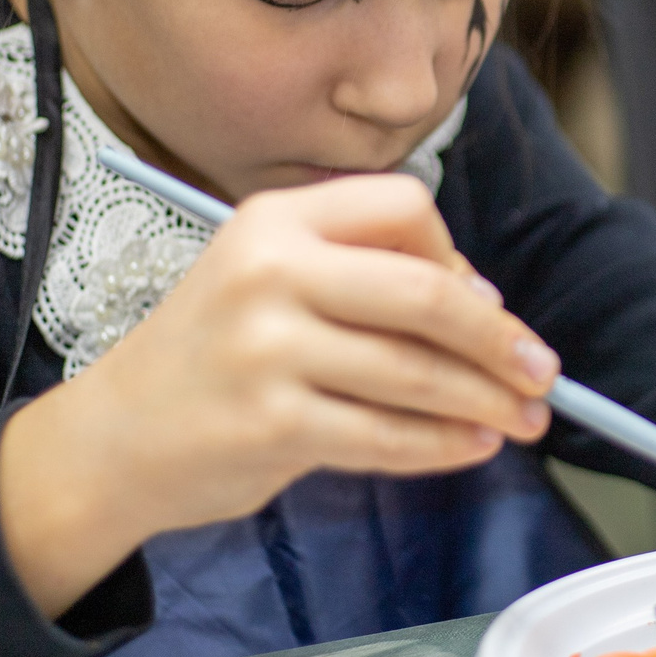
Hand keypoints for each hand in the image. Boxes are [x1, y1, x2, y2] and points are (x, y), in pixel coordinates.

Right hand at [0, 174, 559, 616]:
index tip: (488, 306)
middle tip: (543, 373)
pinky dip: (443, 446)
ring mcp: (267, 348)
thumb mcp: (268, 281)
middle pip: (427, 293)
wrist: (112, 439)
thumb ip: (361, 277)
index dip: (460, 258)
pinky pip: (387, 436)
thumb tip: (486, 305)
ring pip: (417, 373)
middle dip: (501, 340)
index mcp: (276, 219)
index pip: (405, 209)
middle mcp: (271, 271)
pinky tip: (471, 448)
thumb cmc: (211, 358)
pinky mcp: (272, 423)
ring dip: (486, 402)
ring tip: (522, 420)